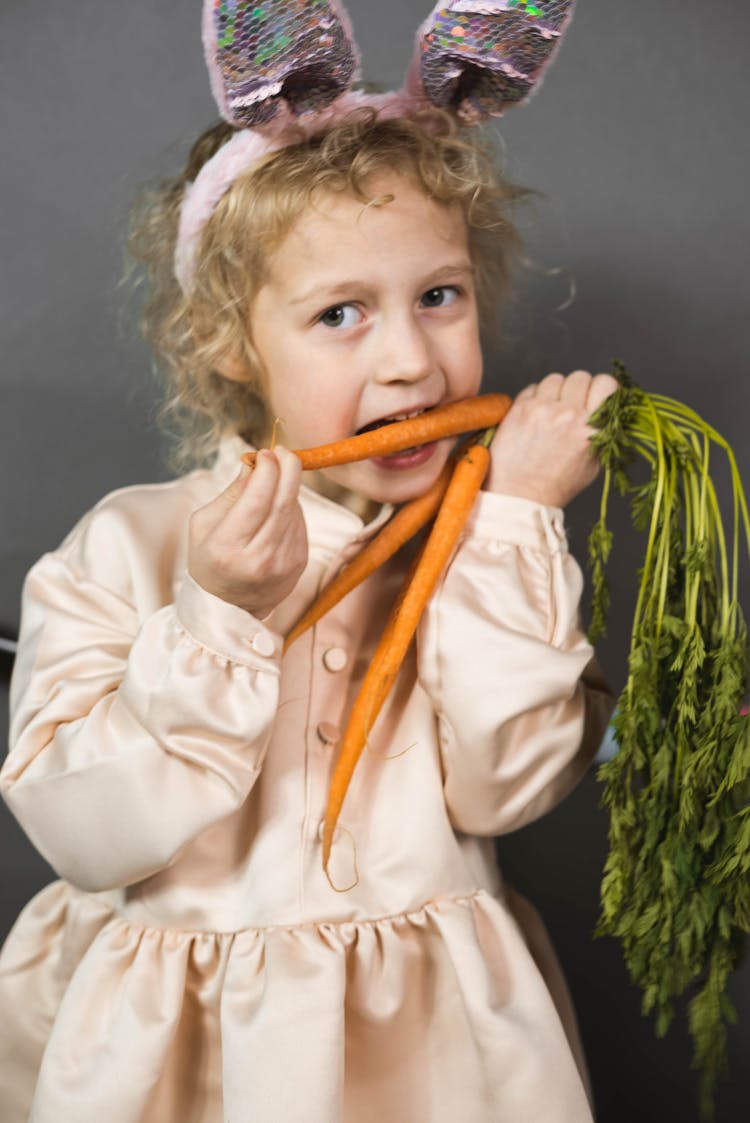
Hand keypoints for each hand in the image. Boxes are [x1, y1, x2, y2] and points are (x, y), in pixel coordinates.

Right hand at [188, 447, 307, 616]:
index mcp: (227, 548)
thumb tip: (254, 464)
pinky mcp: (298, 564)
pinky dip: (291, 508)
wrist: (228, 606)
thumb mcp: (204, 524)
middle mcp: (258, 559)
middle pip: (283, 502)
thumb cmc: (209, 559)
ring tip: (272, 483)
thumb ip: (231, 493)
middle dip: (288, 468)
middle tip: (282, 453)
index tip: (265, 453)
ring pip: (294, 510)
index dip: (267, 470)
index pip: (257, 499)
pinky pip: (300, 523)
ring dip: (288, 488)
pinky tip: (277, 509)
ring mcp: (282, 564)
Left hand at [484, 370, 619, 507]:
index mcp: (590, 428)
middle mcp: (568, 415)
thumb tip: (610, 407)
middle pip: (580, 376)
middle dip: (578, 388)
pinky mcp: (519, 409)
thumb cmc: (556, 484)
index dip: (602, 388)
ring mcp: (542, 409)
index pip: (606, 383)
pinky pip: (533, 387)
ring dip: (556, 391)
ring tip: (552, 411)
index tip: (596, 396)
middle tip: (572, 405)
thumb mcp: (594, 463)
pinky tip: (535, 417)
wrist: (520, 496)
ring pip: (556, 378)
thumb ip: (603, 432)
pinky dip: (536, 398)